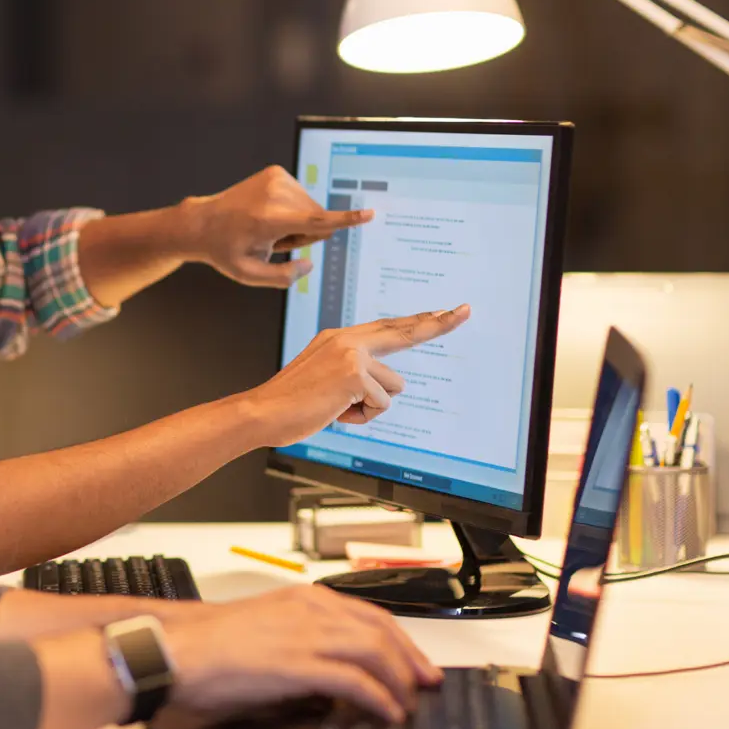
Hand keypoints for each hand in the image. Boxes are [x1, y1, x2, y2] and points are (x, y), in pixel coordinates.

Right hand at [165, 585, 442, 723]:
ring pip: (374, 650)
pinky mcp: (296, 664)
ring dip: (399, 679)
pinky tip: (386, 711)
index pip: (370, 613)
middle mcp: (309, 609)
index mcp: (303, 597)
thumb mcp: (268, 627)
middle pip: (381, 629)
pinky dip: (378, 697)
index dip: (401, 639)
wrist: (178, 650)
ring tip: (407, 702)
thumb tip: (333, 669)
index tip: (415, 660)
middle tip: (425, 684)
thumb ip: (304, 639)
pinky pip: (353, 680)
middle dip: (411, 660)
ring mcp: (304, 635)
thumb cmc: (212, 643)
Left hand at [183, 166, 372, 287]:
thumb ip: (284, 276)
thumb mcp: (250, 275)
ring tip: (267, 227)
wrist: (202, 222)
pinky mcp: (276, 172)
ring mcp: (275, 179)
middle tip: (272, 241)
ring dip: (297, 221)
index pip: (315, 221)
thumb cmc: (226, 251)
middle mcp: (274, 195)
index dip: (345, 221)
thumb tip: (309, 263)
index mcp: (269, 220)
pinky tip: (268, 214)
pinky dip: (291, 208)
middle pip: (317, 219)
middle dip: (304, 234)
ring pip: (311, 207)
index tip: (369, 214)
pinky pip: (302, 196)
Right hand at [243, 306, 470, 446]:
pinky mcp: (355, 374)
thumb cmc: (290, 404)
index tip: (445, 312)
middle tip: (466, 311)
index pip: (388, 327)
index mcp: (339, 338)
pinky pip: (382, 405)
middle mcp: (347, 339)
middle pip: (404, 331)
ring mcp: (351, 354)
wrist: (262, 412)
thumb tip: (382, 389)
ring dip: (370, 406)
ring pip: (394, 387)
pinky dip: (362, 417)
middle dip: (438, 324)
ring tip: (336, 407)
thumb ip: (352, 372)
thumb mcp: (322, 378)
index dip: (419, 321)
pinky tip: (335, 412)